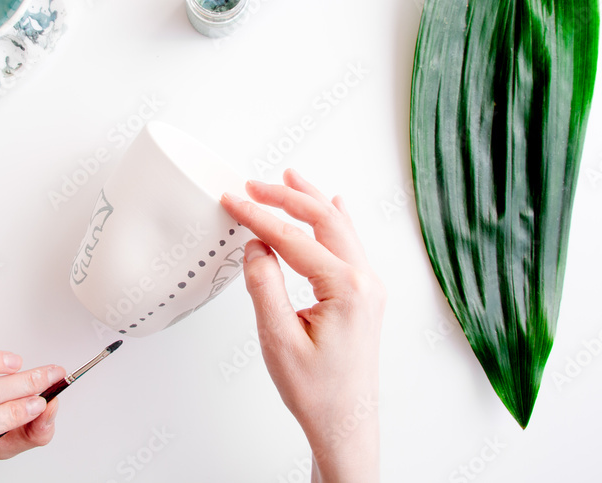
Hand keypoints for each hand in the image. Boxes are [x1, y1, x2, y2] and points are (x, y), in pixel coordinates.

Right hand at [220, 169, 384, 482]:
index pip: (293, 239)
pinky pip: (350, 243)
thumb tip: (256, 246)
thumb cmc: (317, 391)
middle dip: (286, 197)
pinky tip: (332, 204)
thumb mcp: (278, 339)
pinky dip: (334, 219)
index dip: (258, 216)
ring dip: (312, 201)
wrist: (345, 422)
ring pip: (340, 227)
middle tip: (254, 185)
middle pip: (323, 220)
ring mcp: (368, 287)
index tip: (233, 201)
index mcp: (346, 290)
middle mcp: (364, 282)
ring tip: (289, 177)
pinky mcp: (364, 295)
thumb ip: (265, 286)